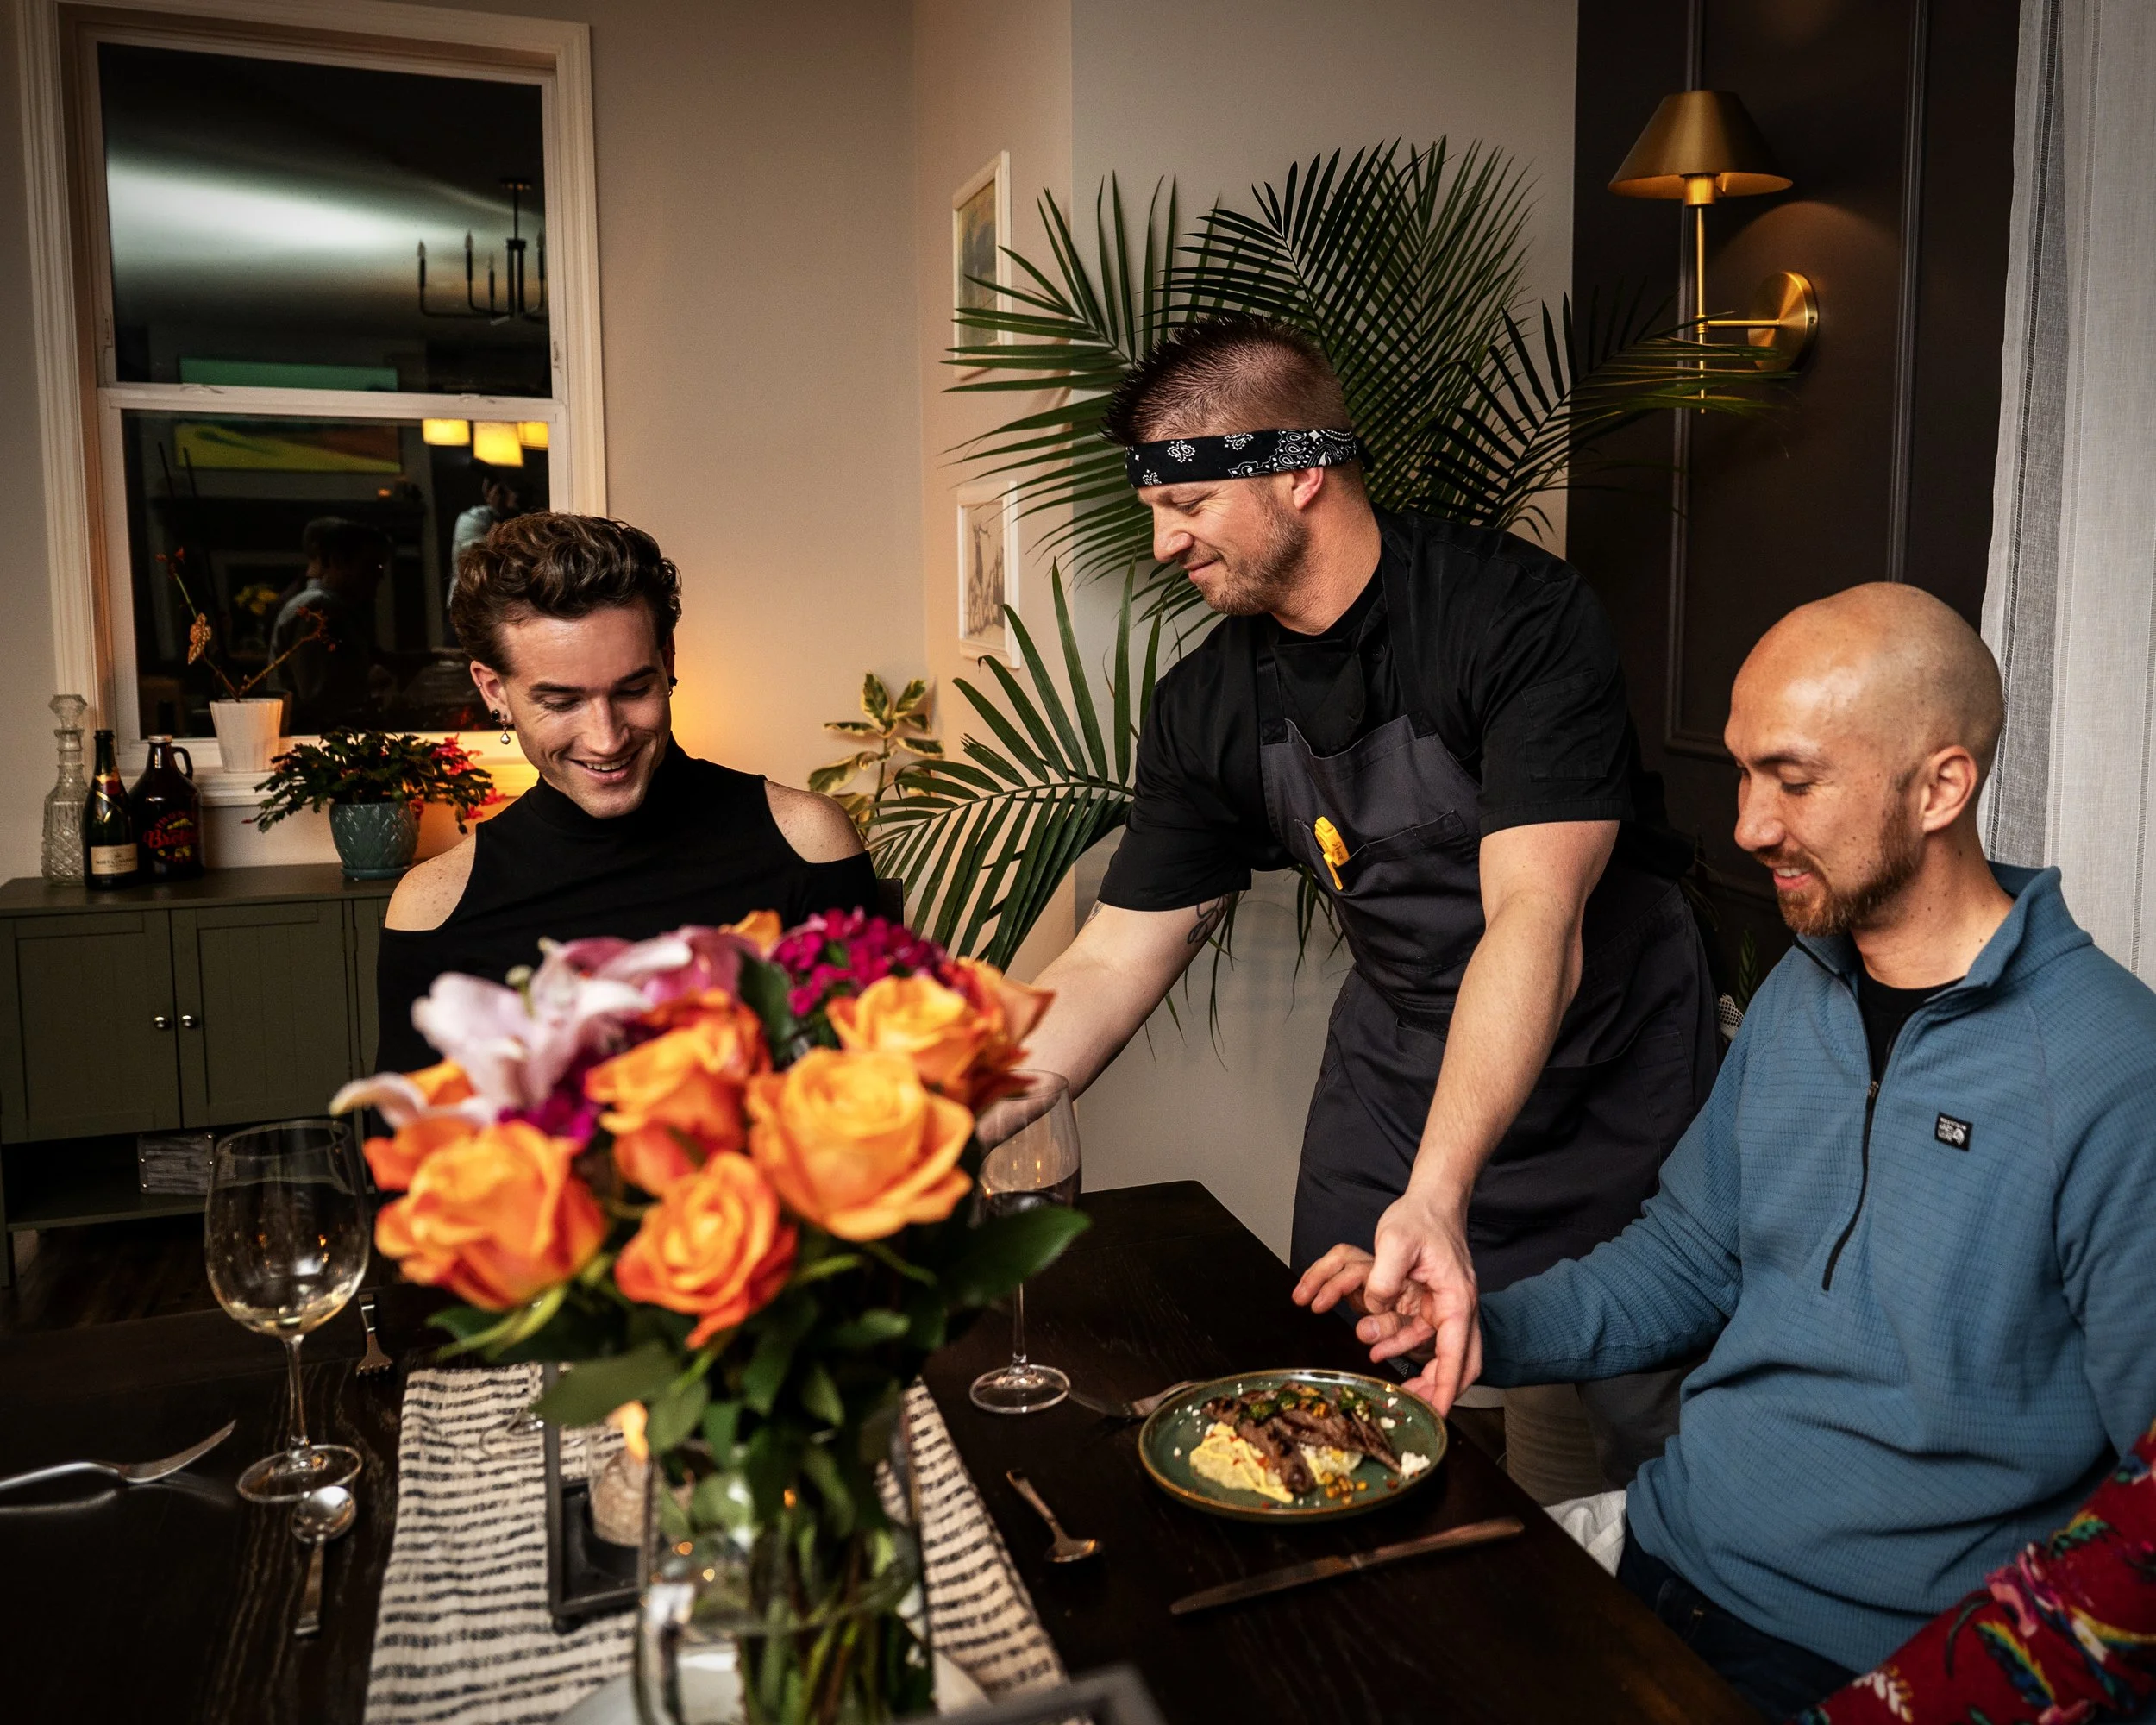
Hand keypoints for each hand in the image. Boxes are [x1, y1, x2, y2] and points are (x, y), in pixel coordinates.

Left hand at [1362, 1187, 1482, 1413]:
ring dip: (1424, 1372)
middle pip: (1462, 1363)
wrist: (1431, 1200)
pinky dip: (1409, 1347)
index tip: (1436, 1415)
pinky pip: (1428, 1335)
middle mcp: (1459, 1307)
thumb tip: (1373, 1307)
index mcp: (1456, 1299)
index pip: (1457, 1354)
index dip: (1446, 1388)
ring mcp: (1449, 1306)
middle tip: (1417, 1411)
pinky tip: (1381, 1349)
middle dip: (1442, 1390)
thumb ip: (1383, 1278)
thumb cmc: (1419, 1218)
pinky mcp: (1437, 1301)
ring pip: (1445, 1352)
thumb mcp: (1394, 1241)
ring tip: (1394, 1384)